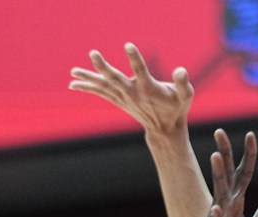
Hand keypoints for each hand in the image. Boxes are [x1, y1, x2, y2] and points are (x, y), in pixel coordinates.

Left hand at [69, 43, 192, 135]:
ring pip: (104, 85)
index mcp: (149, 89)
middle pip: (116, 79)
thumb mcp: (185, 96)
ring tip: (73, 71)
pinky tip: (72, 84)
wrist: (164, 129)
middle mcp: (133, 93)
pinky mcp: (119, 100)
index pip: (141, 71)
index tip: (128, 45)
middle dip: (104, 67)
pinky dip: (87, 88)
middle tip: (93, 53)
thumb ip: (183, 83)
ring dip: (88, 78)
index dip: (135, 58)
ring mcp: (124, 97)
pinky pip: (101, 92)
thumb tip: (180, 70)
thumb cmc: (176, 108)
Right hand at [166, 129, 257, 216]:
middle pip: (225, 178)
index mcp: (233, 207)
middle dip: (225, 155)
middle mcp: (222, 211)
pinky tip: (216, 209)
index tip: (251, 134)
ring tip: (216, 156)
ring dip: (218, 177)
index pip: (241, 176)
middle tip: (220, 130)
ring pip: (217, 197)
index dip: (248, 156)